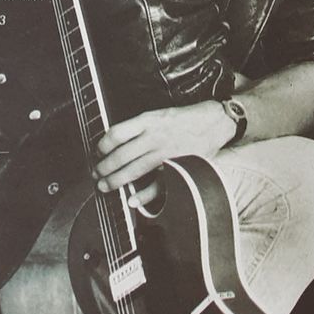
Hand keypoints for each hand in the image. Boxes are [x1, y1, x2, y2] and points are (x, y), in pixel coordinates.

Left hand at [94, 100, 231, 206]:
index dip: (102, 145)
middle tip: (96, 173)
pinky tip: (133, 200)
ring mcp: (165, 153)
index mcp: (148, 121)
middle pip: (120, 155)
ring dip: (115, 180)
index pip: (116, 134)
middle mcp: (154, 137)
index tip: (97, 152)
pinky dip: (144, 195)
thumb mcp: (160, 114)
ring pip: (133, 170)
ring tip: (105, 185)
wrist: (216, 121)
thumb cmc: (188, 118)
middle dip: (104, 167)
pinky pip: (157, 185)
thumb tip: (119, 140)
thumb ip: (141, 126)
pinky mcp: (177, 167)